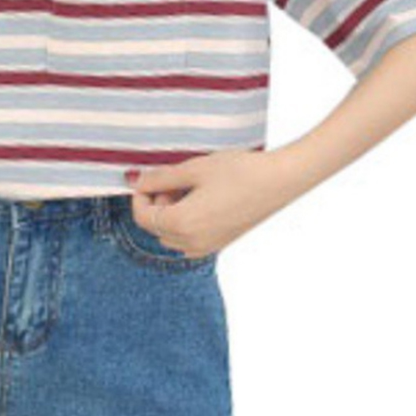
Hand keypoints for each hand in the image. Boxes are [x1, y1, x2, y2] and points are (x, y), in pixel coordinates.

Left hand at [127, 148, 301, 256]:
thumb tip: (137, 181)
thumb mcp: (193, 168)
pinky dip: (186, 221)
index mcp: (182, 225)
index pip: (143, 217)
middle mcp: (193, 243)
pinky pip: (189, 239)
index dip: (141, 194)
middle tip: (177, 179)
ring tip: (192, 188)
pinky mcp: (221, 243)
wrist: (279, 181)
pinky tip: (204, 198)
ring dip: (171, 213)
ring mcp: (208, 247)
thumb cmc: (238, 171)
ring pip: (171, 235)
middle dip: (157, 203)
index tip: (152, 176)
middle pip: (156, 227)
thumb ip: (160, 178)